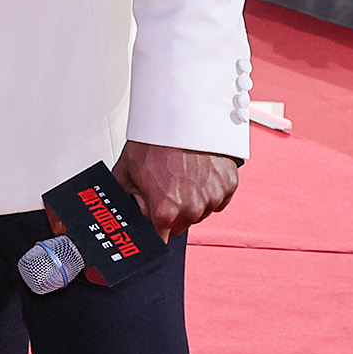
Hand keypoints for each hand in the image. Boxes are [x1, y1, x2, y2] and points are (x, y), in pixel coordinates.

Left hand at [118, 139, 242, 236]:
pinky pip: (219, 199)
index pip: (161, 238)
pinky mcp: (229, 184)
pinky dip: (210, 190)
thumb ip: (125, 198)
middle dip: (173, 213)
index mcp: (165, 210)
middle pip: (181, 225)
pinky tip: (199, 173)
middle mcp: (191, 208)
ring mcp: (212, 197)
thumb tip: (123, 210)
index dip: (156, 230)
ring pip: (201, 212)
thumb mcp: (127, 170)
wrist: (181, 114)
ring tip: (183, 176)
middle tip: (167, 188)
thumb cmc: (155, 139)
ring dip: (193, 201)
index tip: (155, 224)